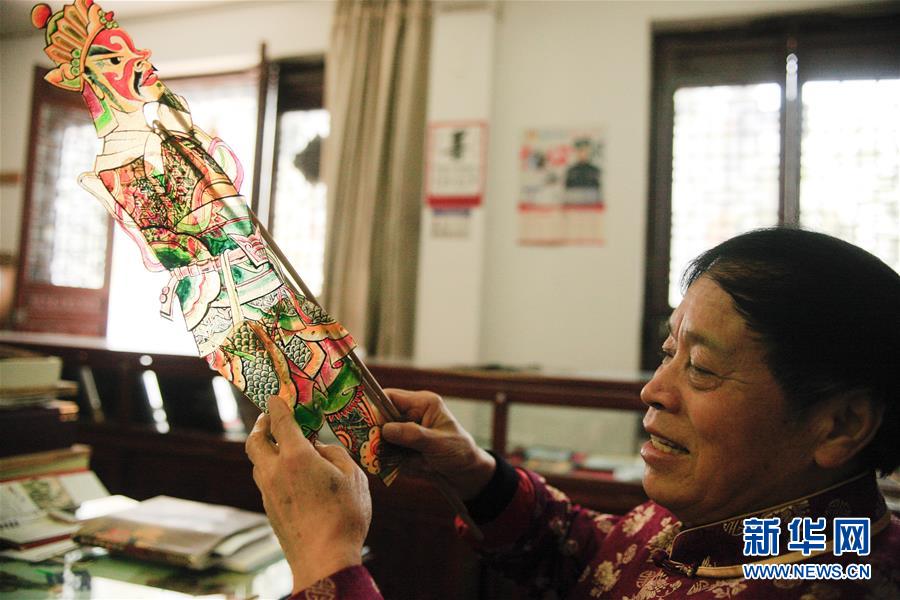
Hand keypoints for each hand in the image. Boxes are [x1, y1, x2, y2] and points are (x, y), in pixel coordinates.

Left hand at [245, 396, 370, 593]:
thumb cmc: (344, 515)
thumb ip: (335, 454)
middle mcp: (275, 471)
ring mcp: (268, 492)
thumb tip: (319, 449)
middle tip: (270, 418)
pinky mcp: (270, 510)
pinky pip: (265, 481)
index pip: (280, 421)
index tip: (275, 397)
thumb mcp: (352, 476)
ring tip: (283, 446)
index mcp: (296, 456)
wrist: (324, 559)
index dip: (277, 405)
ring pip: (257, 462)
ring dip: (265, 449)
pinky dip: (272, 470)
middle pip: (255, 441)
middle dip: (261, 426)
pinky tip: (290, 475)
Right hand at [381, 389, 495, 500]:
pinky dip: (381, 460)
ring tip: (374, 460)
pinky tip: (381, 468)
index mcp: (422, 404)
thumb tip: (385, 429)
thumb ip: (412, 435)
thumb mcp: (438, 443)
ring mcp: (404, 434)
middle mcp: (410, 416)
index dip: (377, 408)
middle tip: (367, 446)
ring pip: (379, 437)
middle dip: (373, 432)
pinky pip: (384, 452)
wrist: (466, 476)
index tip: (371, 426)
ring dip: (376, 448)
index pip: (390, 397)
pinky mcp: (401, 450)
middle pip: (380, 417)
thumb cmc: (460, 452)